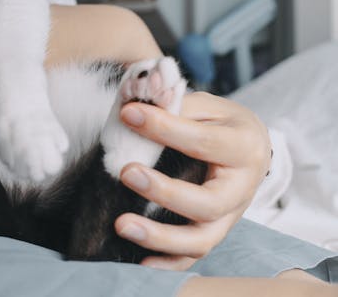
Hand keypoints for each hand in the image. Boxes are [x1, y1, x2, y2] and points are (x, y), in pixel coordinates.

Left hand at [113, 92, 270, 269]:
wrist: (246, 145)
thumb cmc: (218, 122)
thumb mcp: (205, 106)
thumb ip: (175, 105)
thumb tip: (134, 107)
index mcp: (244, 147)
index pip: (202, 142)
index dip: (163, 127)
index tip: (129, 115)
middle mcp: (242, 188)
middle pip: (208, 203)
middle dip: (165, 192)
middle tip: (126, 172)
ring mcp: (229, 217)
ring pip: (201, 239)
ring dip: (160, 236)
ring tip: (121, 224)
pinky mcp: (214, 232)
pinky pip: (193, 256)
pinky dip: (168, 263)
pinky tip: (139, 260)